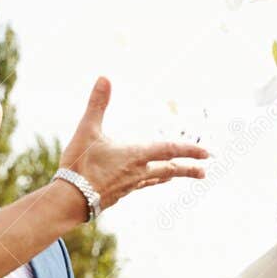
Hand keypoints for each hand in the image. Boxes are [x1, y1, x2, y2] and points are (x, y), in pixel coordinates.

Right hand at [59, 77, 208, 210]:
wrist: (70, 200)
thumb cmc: (80, 164)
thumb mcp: (87, 129)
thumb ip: (97, 104)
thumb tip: (104, 77)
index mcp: (135, 155)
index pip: (169, 150)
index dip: (189, 151)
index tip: (207, 154)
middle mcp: (138, 172)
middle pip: (169, 170)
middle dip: (188, 169)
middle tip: (204, 172)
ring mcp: (130, 185)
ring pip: (156, 179)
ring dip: (170, 175)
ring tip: (178, 175)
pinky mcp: (120, 194)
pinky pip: (141, 185)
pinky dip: (150, 180)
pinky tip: (145, 181)